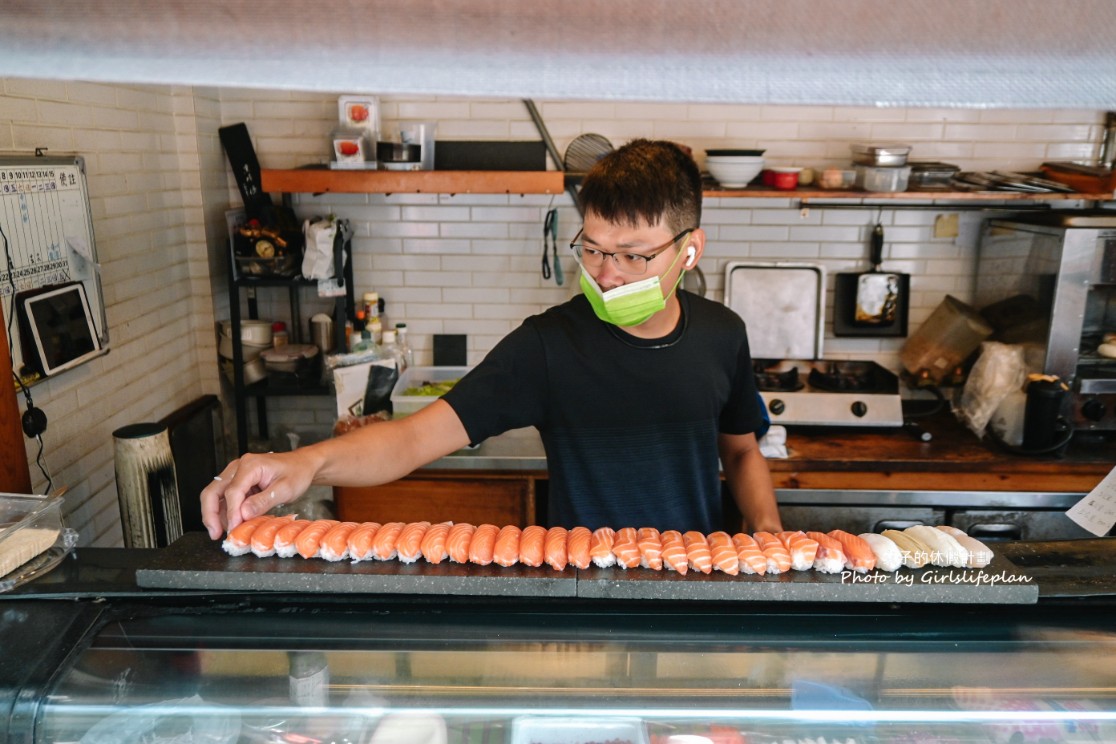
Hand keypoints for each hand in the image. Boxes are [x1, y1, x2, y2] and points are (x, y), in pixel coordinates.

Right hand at [200, 450, 315, 539]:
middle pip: (213, 491)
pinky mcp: (238, 482)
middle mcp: (238, 467)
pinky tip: (233, 524)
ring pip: (215, 495)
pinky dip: (225, 512)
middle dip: (210, 515)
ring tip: (225, 532)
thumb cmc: (297, 473)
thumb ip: (263, 501)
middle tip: (215, 534)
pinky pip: (224, 498)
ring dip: (216, 515)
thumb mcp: (285, 489)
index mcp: (250, 465)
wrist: (303, 465)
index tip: (233, 529)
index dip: (231, 513)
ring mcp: (235, 474)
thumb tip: (243, 514)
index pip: (232, 491)